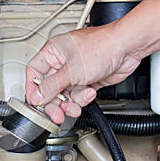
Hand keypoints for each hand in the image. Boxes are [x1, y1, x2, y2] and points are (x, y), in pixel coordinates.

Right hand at [26, 25, 141, 123]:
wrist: (127, 49)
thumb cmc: (102, 46)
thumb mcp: (71, 70)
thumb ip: (51, 86)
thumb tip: (36, 96)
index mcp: (53, 52)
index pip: (34, 72)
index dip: (33, 88)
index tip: (35, 102)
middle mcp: (62, 62)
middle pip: (49, 88)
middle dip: (54, 102)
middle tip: (57, 113)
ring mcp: (74, 72)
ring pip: (64, 95)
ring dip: (72, 101)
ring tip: (78, 101)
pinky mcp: (86, 80)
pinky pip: (78, 95)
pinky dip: (83, 97)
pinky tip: (90, 91)